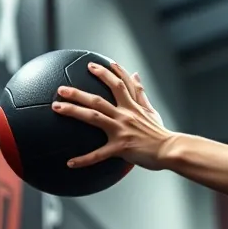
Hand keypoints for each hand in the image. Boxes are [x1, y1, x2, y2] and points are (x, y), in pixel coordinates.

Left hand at [52, 62, 174, 170]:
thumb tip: (136, 74)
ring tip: (57, 107)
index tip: (92, 65)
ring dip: (74, 111)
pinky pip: (99, 154)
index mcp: (132, 106)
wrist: (170, 150)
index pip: (119, 84)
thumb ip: (141, 93)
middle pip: (98, 99)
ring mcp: (122, 130)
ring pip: (94, 116)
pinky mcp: (121, 147)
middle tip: (61, 88)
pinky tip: (70, 163)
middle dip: (78, 92)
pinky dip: (84, 159)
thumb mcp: (152, 110)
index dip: (106, 73)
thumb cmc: (160, 133)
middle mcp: (125, 114)